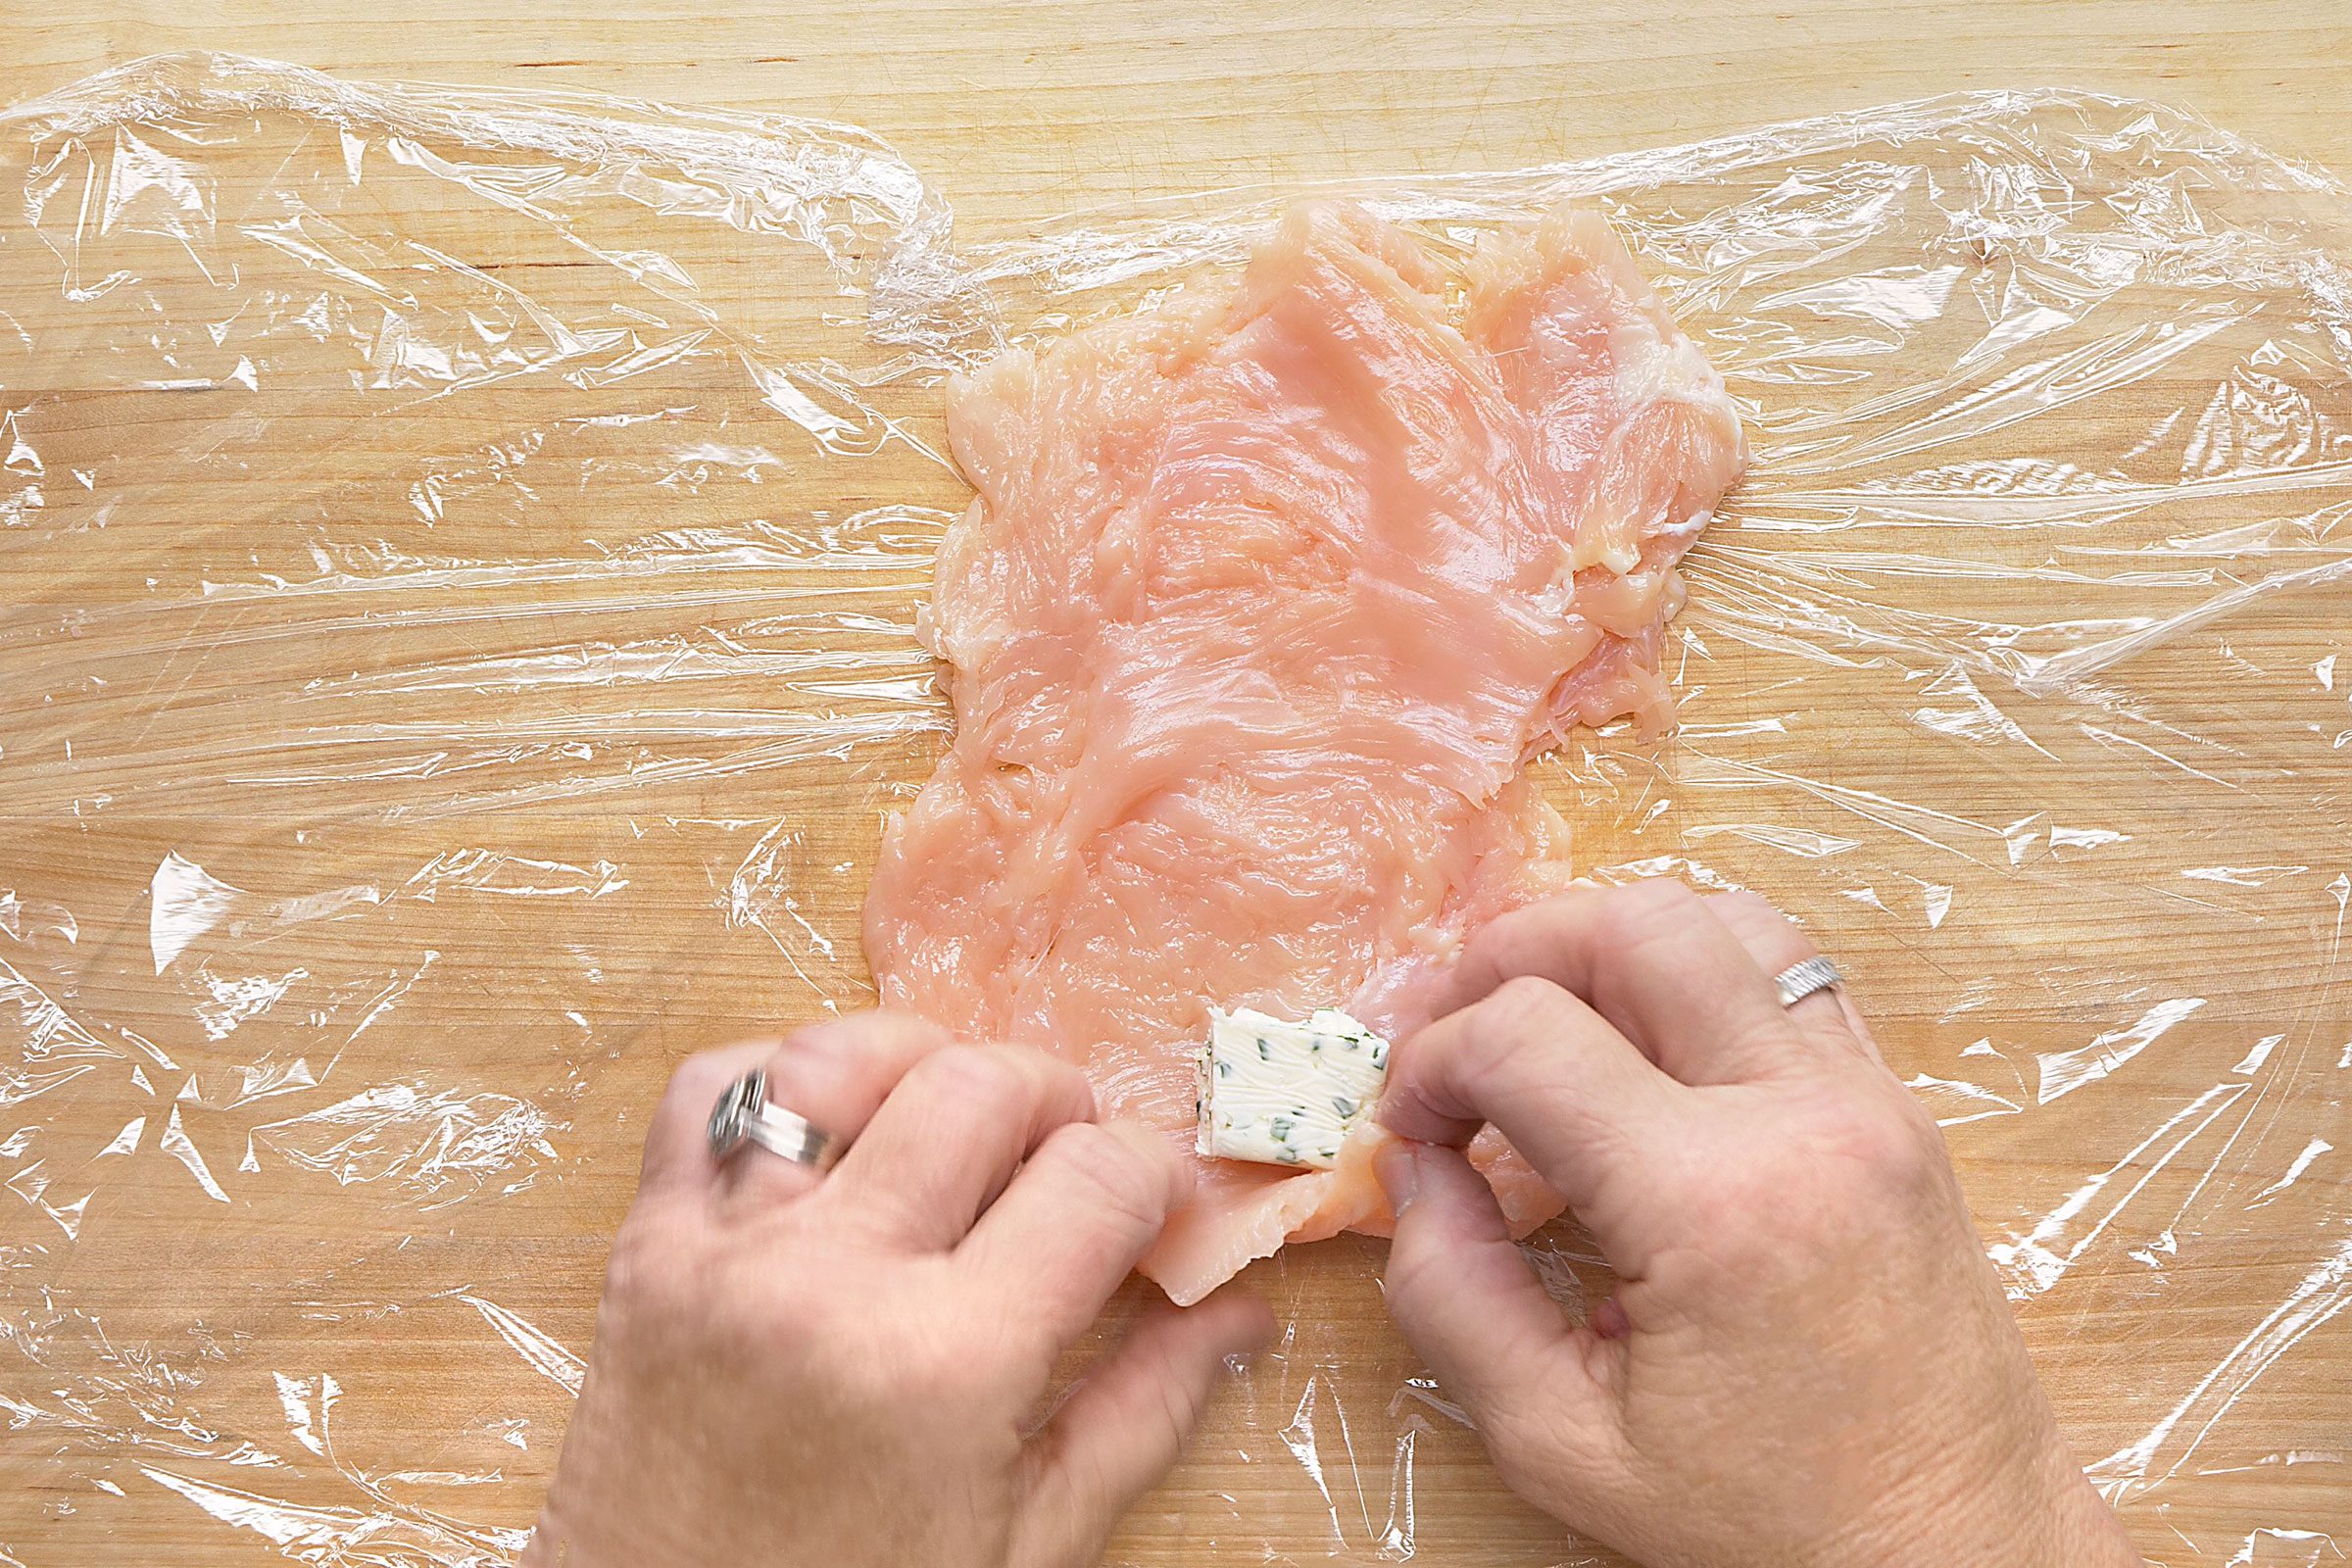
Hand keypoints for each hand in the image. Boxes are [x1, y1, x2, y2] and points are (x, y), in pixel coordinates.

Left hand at [527, 1013, 1272, 1567]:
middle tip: (1067, 1163)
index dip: (1154, 1172)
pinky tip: (835, 1131)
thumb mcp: (1028, 1543)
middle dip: (1056, 1099)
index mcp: (949, 1362)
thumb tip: (1243, 1314)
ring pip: (840, 1057)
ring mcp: (725, 1251)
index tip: (1156, 1200)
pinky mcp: (645, 1247)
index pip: (1096, 1179)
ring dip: (922, 1065)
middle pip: (980, 1084)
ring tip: (953, 1127)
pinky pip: (707, 1091)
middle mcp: (834, 1278)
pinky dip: (780, 1077)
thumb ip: (1145, 1410)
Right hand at [1375, 881, 2140, 1567]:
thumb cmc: (1768, 1524)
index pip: (1529, 1036)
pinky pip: (1791, 975)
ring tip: (1549, 1026)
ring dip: (1612, 946)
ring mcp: (1871, 1099)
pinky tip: (1646, 1053)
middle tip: (1458, 1037)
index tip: (1411, 1129)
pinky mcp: (1900, 1112)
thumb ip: (1451, 1295)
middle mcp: (1807, 1115)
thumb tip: (1413, 1168)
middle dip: (1513, 956)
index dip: (1433, 1060)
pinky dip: (1698, 974)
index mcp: (1717, 1201)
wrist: (1958, 1559)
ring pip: (1727, 917)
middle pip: (1635, 923)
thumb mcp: (1561, 1444)